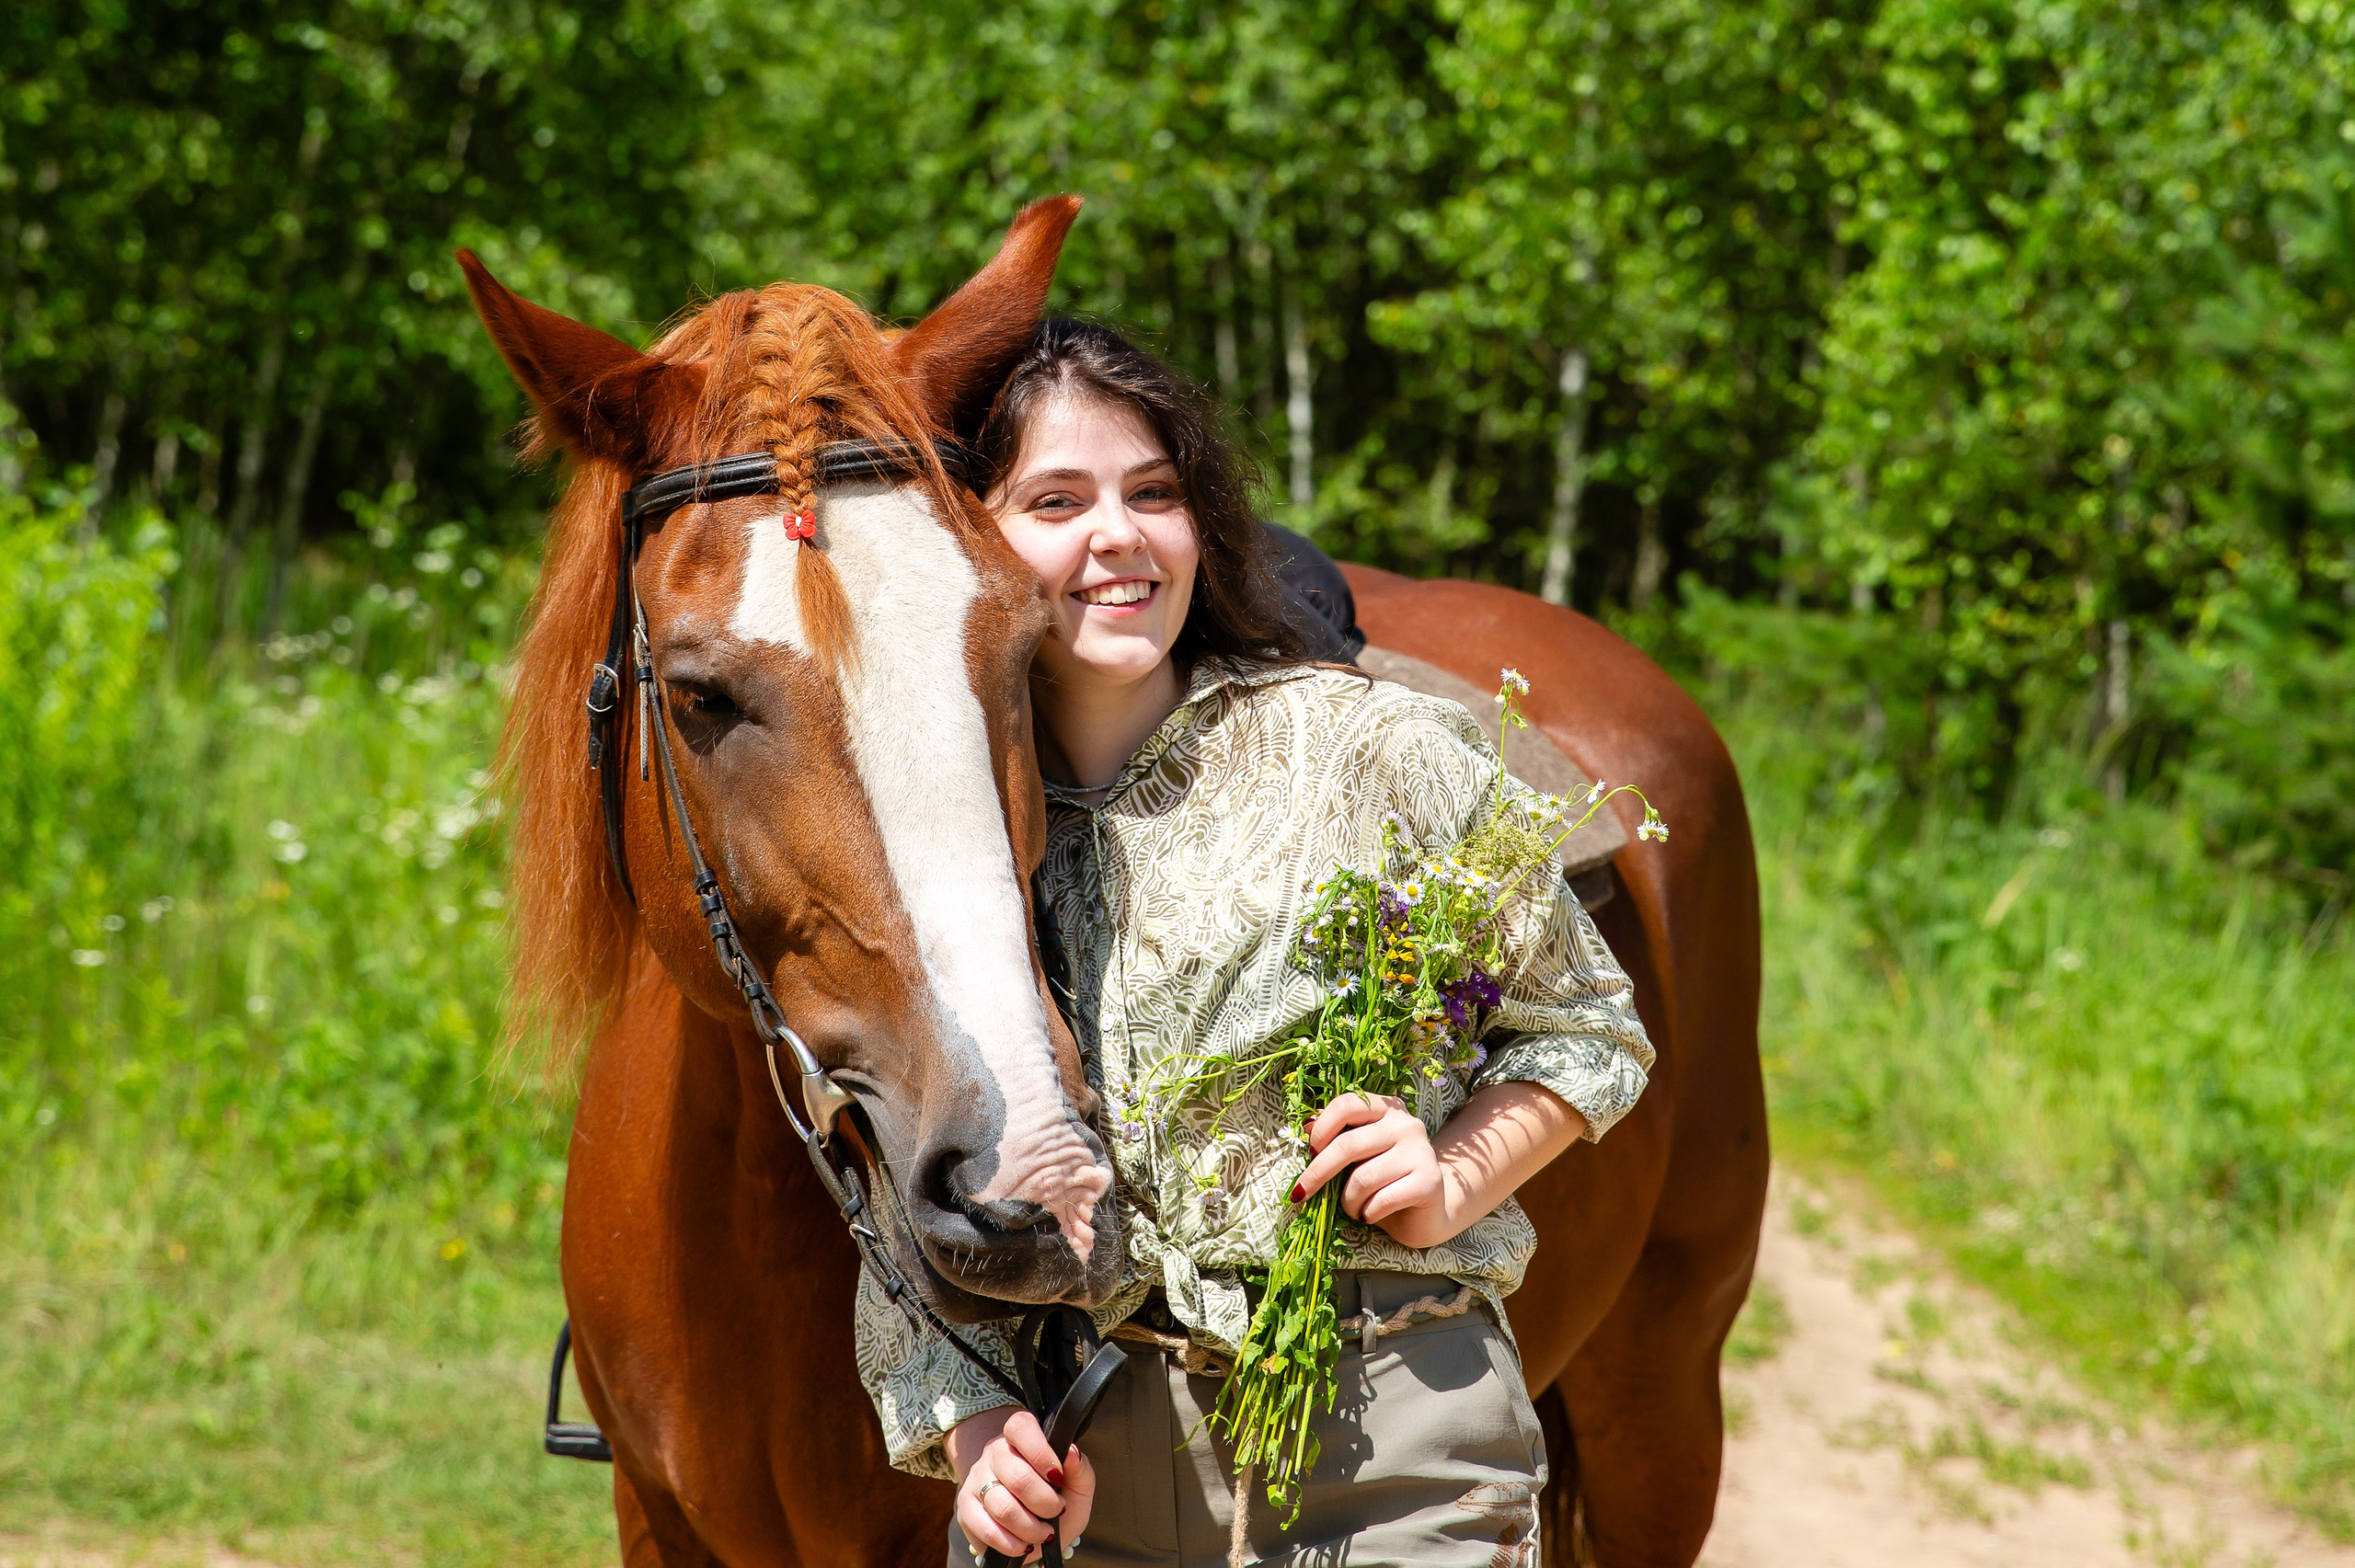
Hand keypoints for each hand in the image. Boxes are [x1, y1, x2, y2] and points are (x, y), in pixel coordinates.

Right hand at [945, 1406, 1094, 1562]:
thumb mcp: (1078, 1486)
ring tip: (1044, 1533)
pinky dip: (1010, 1543)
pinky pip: (987, 1529)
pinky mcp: (966, 1510)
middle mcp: (995, 1453)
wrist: (1037, 1527)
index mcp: (1021, 1437)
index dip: (1040, 1453)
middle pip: (1017, 1476)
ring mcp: (977, 1480)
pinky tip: (1023, 1544)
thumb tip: (1071, 1453)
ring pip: (1003, 1507)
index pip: (1020, 1427)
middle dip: (1045, 1503)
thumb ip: (1080, 1469)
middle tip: (1057, 1511)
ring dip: (1030, 1528)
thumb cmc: (1058, 1499)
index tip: (1057, 1478)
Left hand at [1294, 1091, 1452, 1246]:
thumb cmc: (1382, 1181)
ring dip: (1348, 1201)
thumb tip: (1305, 1127)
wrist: (1424, 1213)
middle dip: (1318, 1173)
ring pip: (1362, 1178)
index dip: (1321, 1129)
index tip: (1309, 1153)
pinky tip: (1370, 1215)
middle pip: (1348, 1145)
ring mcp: (1421, 1152)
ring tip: (1351, 1208)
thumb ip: (1336, 1137)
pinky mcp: (1428, 1182)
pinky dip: (1367, 1213)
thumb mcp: (1357, 1156)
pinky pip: (1381, 1200)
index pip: (1347, 1104)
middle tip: (1302, 1193)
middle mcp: (1407, 1124)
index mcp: (1387, 1108)